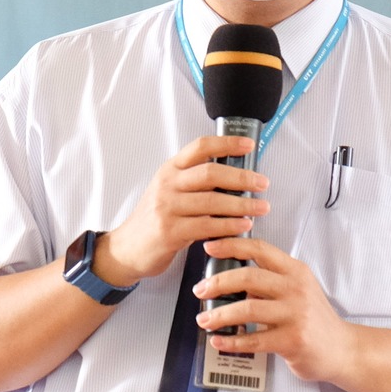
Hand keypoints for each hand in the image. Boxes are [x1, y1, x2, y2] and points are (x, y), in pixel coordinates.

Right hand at [97, 136, 268, 287]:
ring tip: (261, 207)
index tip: (249, 146)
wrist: (127, 248)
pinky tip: (243, 226)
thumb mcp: (169, 191)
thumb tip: (234, 177)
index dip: (226, 143)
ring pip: (212, 201)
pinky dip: (229, 226)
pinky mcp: (169, 231)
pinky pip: (207, 226)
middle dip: (241, 177)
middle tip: (262, 183)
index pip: (200, 147)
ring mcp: (167, 208)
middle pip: (210, 173)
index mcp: (170, 169)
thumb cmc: (154, 219)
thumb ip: (195, 182)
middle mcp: (167, 184)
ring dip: (242, 204)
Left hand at [192, 236, 353, 382]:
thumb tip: (231, 277)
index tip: (209, 247)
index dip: (232, 245)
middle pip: (248, 277)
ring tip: (204, 319)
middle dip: (217, 283)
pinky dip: (231, 340)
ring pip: (247, 308)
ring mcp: (296, 314)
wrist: (341, 349)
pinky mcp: (292, 340)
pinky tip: (218, 341)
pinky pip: (254, 339)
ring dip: (219, 315)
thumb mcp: (298, 289)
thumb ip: (269, 280)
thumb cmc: (315, 319)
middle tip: (200, 290)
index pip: (260, 249)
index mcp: (295, 271)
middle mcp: (296, 289)